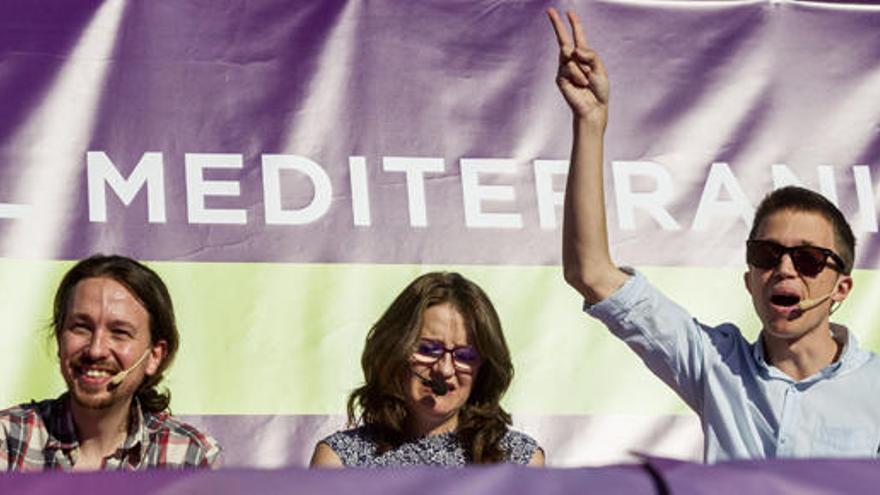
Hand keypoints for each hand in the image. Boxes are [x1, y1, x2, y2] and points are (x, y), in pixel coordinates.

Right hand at [547, 8, 608, 127]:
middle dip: (556, 24)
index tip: (569, 12)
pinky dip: (578, 76)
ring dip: (582, 69)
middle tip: (549, 10)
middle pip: (562, 38)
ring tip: (586, 81)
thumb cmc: (599, 89)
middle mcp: (572, 60)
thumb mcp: (600, 68)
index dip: (574, 23)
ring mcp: (564, 68)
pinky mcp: (560, 78)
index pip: (578, 36)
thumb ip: (590, 55)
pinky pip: (569, 68)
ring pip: (570, 56)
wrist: (594, 107)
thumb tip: (574, 49)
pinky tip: (581, 85)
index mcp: (584, 55)